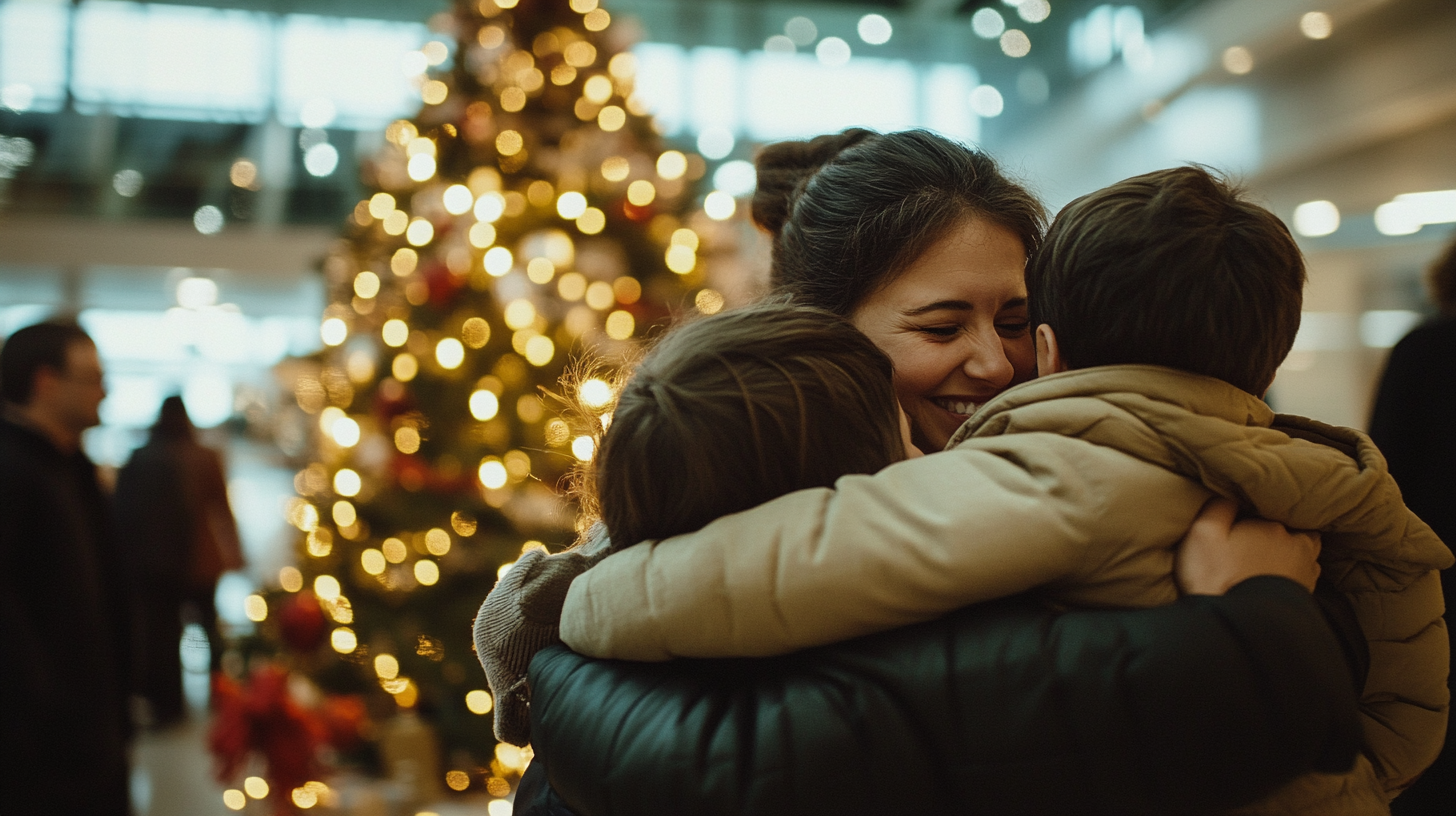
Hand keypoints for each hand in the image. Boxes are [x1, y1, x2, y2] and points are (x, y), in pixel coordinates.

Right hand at [1176, 498, 1320, 594]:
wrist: (1241, 624)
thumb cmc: (1216, 576)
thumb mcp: (1203, 533)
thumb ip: (1218, 507)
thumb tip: (1229, 492)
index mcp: (1271, 525)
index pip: (1271, 509)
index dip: (1258, 515)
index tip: (1243, 522)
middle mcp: (1296, 544)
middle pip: (1294, 529)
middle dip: (1282, 532)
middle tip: (1260, 539)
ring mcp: (1306, 571)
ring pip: (1306, 552)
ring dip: (1293, 553)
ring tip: (1272, 558)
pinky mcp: (1307, 595)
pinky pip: (1306, 576)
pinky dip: (1296, 573)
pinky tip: (1280, 578)